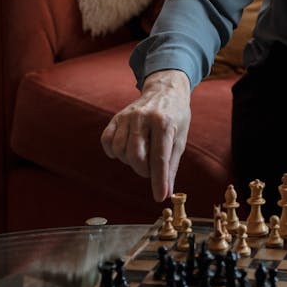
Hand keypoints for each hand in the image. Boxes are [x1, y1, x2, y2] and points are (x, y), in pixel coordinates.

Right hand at [100, 69, 190, 202]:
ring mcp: (127, 116)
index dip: (159, 180)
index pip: (160, 158)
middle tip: (152, 167)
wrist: (165, 90)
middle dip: (144, 171)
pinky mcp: (116, 117)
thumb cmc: (176, 116)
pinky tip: (125, 150)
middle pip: (136, 157)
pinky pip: (106, 141)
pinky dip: (113, 152)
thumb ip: (171, 166)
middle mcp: (144, 117)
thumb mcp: (180, 139)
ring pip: (120, 151)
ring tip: (141, 155)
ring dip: (130, 161)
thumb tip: (165, 192)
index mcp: (164, 123)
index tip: (159, 197)